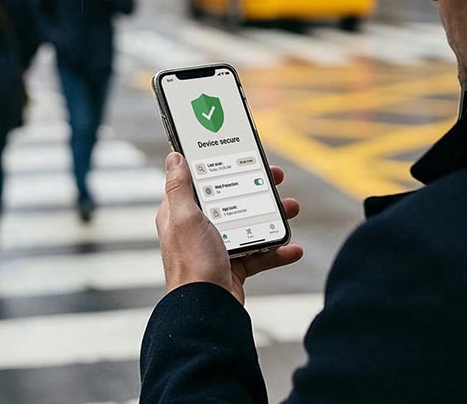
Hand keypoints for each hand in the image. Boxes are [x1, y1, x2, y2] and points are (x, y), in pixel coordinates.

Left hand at [155, 152, 302, 303]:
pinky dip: (278, 251)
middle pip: (231, 199)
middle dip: (256, 188)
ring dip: (274, 216)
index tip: (240, 154)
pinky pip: (260, 253)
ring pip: (250, 223)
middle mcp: (198, 229)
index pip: (200, 181)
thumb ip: (179, 187)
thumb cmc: (192, 264)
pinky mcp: (234, 266)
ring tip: (292, 208)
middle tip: (276, 177)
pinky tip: (293, 248)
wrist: (206, 312)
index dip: (219, 165)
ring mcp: (218, 248)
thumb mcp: (185, 218)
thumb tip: (174, 157)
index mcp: (182, 214)